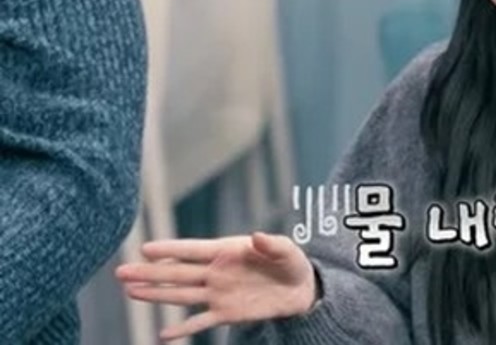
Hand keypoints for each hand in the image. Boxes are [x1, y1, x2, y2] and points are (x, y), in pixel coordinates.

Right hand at [114, 233, 316, 340]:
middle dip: (149, 273)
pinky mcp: (225, 314)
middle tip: (120, 272)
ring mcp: (218, 294)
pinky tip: (163, 335)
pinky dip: (183, 328)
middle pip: (177, 273)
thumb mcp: (286, 250)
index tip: (145, 248)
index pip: (193, 250)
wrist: (299, 288)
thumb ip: (271, 244)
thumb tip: (257, 236)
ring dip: (156, 294)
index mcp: (227, 251)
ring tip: (130, 292)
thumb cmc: (289, 261)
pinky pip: (200, 322)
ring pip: (181, 295)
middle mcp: (216, 272)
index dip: (170, 250)